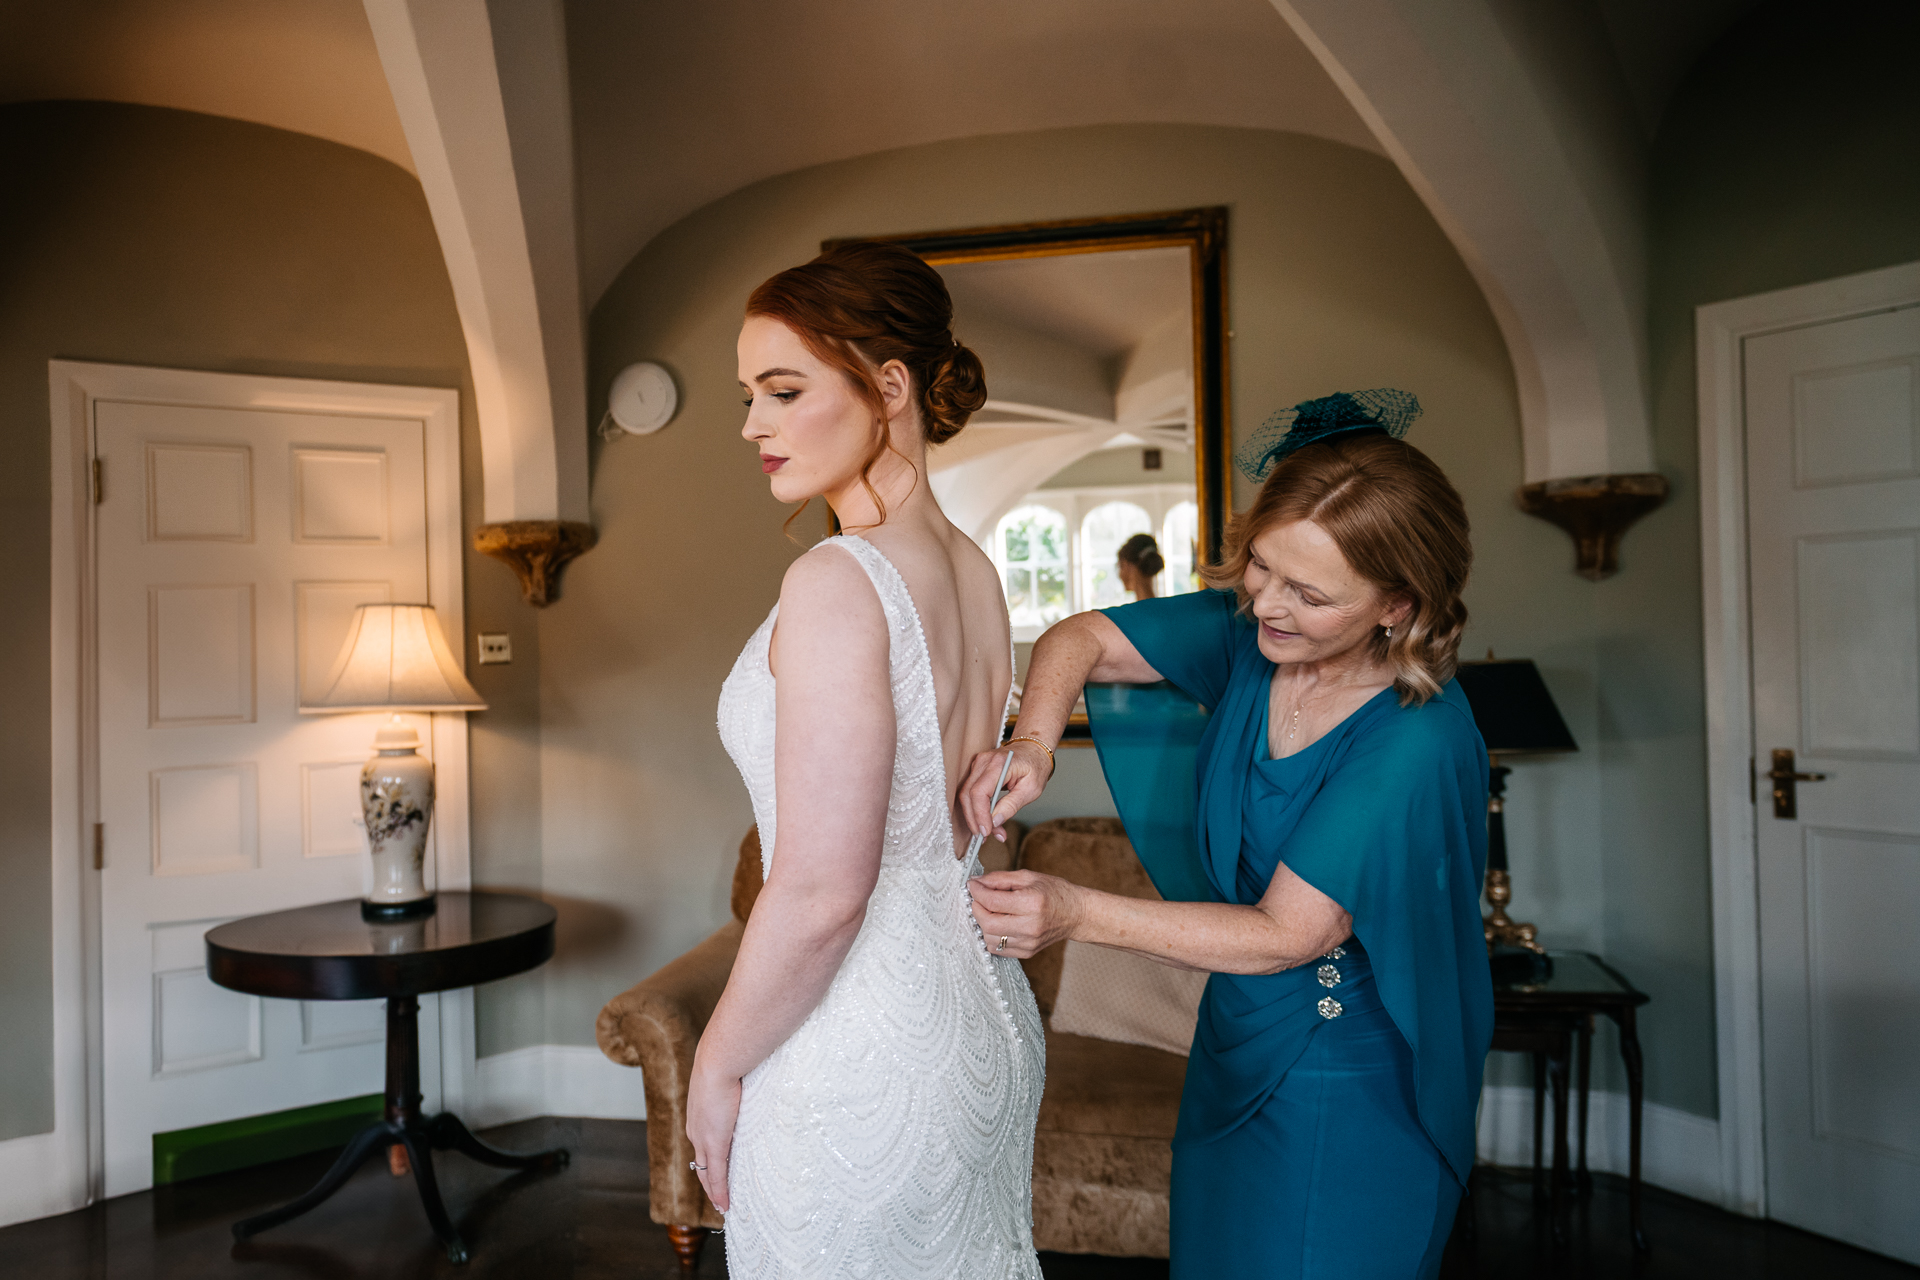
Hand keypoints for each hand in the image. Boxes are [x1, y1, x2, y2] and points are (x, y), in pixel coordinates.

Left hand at [686, 1059, 741, 1210]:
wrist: (718, 1060)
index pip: (701, 1144)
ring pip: (706, 1173)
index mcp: (697, 1115)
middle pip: (700, 1163)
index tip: (713, 1171)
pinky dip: (720, 1192)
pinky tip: (725, 1205)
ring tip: (721, 1204)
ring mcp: (704, 1139)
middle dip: (708, 1181)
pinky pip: (717, 1174)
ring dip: (714, 1190)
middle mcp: (696, 1130)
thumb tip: (747, 1076)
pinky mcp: (715, 1144)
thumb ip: (733, 1083)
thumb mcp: (726, 1076)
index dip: (706, 1160)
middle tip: (717, 1196)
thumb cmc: (726, 1061)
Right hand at [959, 740, 1052, 839]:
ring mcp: (977, 764)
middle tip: (987, 836)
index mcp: (999, 764)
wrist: (1033, 749)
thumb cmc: (1035, 767)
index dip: (979, 815)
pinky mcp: (976, 770)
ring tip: (990, 831)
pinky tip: (985, 820)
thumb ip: (1011, 806)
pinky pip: (970, 791)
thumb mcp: (1031, 789)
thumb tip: (994, 822)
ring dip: (975, 816)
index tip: (986, 832)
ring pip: (966, 795)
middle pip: (967, 795)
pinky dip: (976, 808)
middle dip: (975, 819)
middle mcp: (983, 761)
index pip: (979, 792)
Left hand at [968, 869, 1083, 958]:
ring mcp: (1028, 942)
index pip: (992, 902)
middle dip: (976, 909)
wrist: (1076, 914)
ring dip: (983, 923)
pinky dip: (992, 935)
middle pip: (987, 923)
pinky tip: (999, 922)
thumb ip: (999, 879)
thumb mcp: (1028, 877)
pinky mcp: (1027, 952)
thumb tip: (976, 882)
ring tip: (989, 910)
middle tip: (977, 898)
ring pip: (989, 938)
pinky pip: (997, 948)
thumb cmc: (1055, 892)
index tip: (972, 884)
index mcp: (1031, 903)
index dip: (976, 892)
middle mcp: (1030, 926)